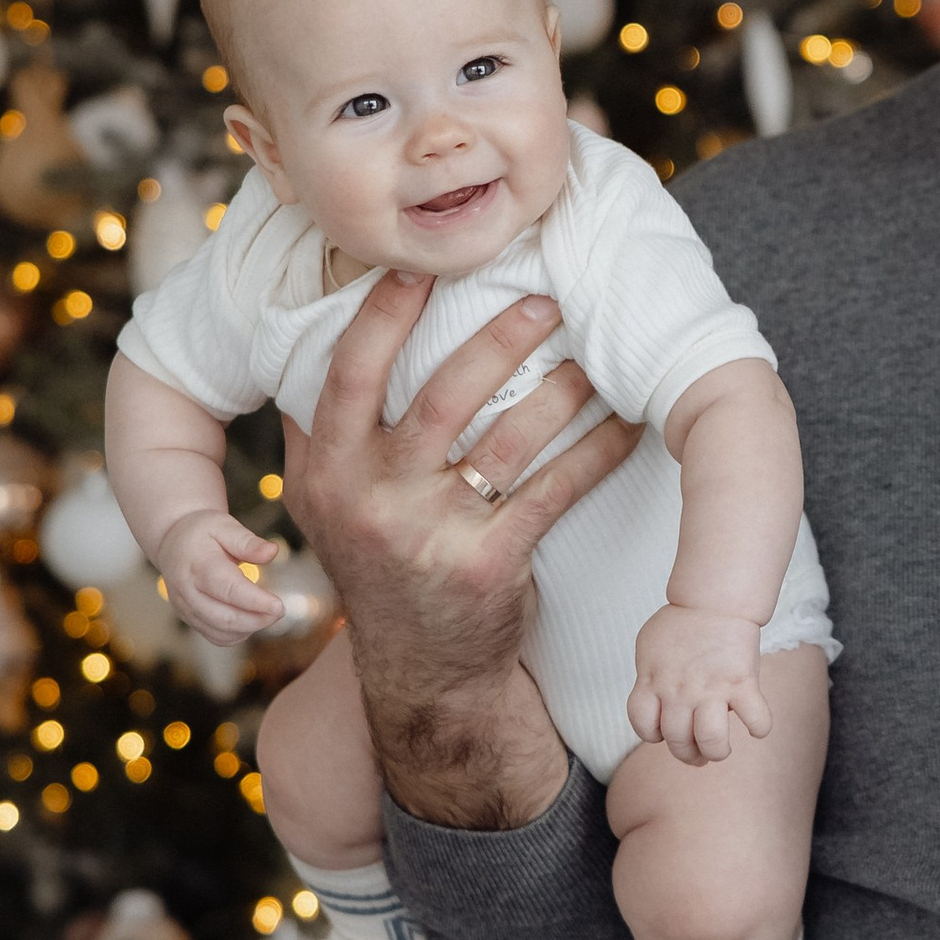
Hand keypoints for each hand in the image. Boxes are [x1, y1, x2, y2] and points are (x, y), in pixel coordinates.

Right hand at [156, 509, 287, 641]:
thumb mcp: (224, 525)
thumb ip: (247, 541)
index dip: (255, 601)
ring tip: (268, 615)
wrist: (172, 541)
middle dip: (256, 619)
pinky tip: (250, 621)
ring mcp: (185, 607)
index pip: (228, 589)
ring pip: (219, 631)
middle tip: (280, 611)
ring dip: (248, 628)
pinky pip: (214, 636)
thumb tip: (272, 551)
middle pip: (223, 617)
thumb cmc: (202, 532)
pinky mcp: (188, 618)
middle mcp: (187, 590)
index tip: (279, 606)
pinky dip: (236, 635)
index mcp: (197, 564)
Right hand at [282, 277, 639, 828]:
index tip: (420, 264)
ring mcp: (432, 535)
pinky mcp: (491, 565)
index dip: (384, 314)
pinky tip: (627, 424)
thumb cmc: (380, 567)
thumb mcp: (324, 505)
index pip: (350, 374)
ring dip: (560, 390)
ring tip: (594, 356)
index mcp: (328, 473)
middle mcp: (373, 500)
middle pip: (442, 396)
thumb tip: (312, 326)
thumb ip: (320, 429)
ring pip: (508, 438)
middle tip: (546, 300)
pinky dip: (596, 453)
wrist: (424, 675)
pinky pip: (556, 490)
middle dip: (499, 338)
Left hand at [630, 605, 770, 766]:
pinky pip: (755, 718)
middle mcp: (679, 690)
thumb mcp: (649, 648)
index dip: (653, 735)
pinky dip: (760, 728)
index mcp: (653, 681)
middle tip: (698, 754)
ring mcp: (711, 688)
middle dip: (688, 754)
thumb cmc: (682, 622)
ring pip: (712, 740)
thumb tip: (656, 702)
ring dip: (716, 751)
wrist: (714, 599)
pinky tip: (756, 726)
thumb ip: (649, 677)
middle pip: (677, 740)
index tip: (665, 731)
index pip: (643, 725)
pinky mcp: (741, 683)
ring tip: (720, 749)